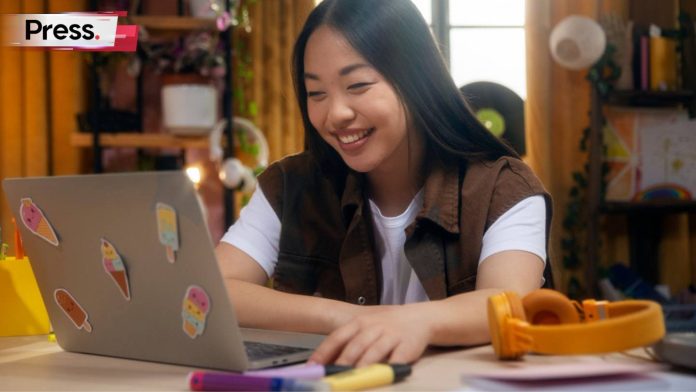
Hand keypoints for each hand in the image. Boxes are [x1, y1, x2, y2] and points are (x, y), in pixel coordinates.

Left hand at [309, 305, 431, 366]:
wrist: (418, 318)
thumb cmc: (385, 325)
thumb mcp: (365, 327)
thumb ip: (347, 342)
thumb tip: (324, 362)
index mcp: (359, 322)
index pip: (337, 337)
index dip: (324, 352)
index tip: (313, 367)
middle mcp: (374, 327)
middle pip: (355, 346)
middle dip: (342, 362)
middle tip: (331, 377)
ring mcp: (391, 336)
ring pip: (374, 352)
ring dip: (362, 366)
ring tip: (353, 379)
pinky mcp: (407, 346)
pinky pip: (397, 359)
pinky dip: (388, 368)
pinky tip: (381, 376)